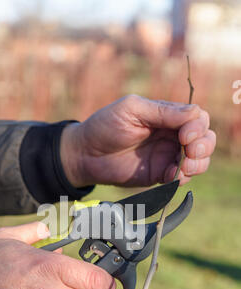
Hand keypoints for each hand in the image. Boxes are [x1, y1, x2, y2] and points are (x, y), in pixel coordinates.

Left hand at [61, 95, 215, 187]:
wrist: (85, 154)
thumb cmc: (104, 126)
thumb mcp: (132, 109)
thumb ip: (162, 111)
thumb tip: (194, 113)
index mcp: (166, 116)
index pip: (197, 118)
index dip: (198, 127)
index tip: (185, 135)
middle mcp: (171, 135)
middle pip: (204, 139)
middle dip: (203, 146)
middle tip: (190, 152)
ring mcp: (166, 156)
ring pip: (198, 160)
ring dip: (199, 164)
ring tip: (185, 168)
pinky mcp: (158, 175)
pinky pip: (180, 177)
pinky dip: (182, 178)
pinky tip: (172, 177)